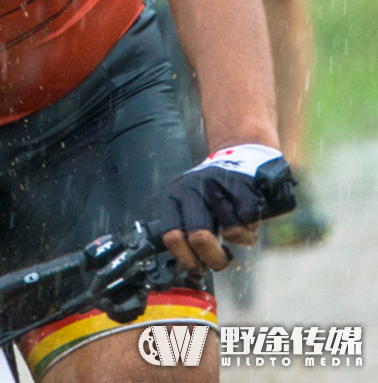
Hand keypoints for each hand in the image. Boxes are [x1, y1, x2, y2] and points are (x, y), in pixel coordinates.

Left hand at [162, 144, 295, 274]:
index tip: (198, 268)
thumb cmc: (216, 193)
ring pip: (231, 232)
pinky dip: (253, 227)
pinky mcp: (243, 182)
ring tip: (239, 228)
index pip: (171, 236)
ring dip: (241, 239)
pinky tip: (249, 217)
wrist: (242, 152)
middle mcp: (193, 188)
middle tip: (222, 261)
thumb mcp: (194, 207)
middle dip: (214, 259)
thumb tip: (192, 273)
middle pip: (199, 238)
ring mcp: (218, 183)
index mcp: (176, 196)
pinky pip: (250, 221)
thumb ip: (190, 234)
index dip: (187, 260)